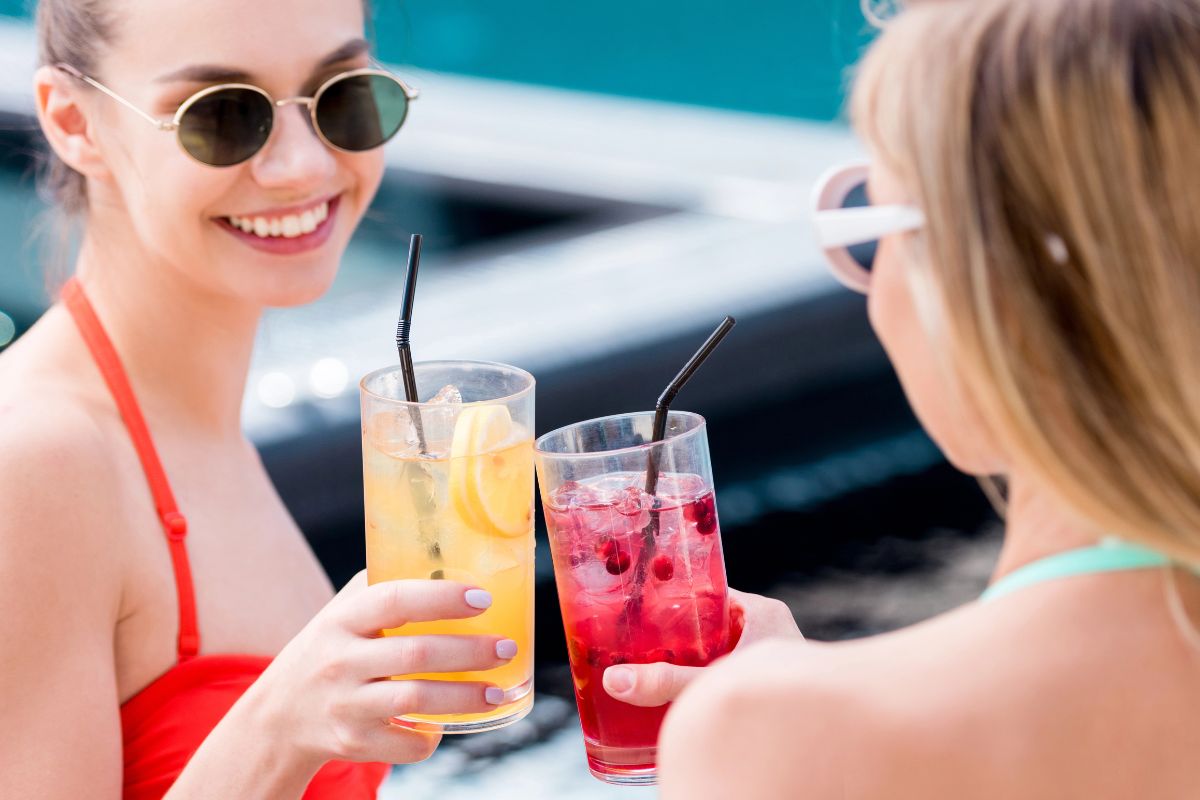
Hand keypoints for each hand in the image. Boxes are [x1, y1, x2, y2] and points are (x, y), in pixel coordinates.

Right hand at [246, 571, 514, 766]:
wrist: (278, 716)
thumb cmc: (328, 651)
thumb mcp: (341, 614)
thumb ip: (382, 590)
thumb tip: (449, 562)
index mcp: (343, 619)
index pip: (394, 600)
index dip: (442, 598)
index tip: (482, 597)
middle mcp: (341, 660)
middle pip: (416, 654)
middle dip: (470, 652)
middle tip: (506, 647)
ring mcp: (346, 704)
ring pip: (416, 701)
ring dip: (465, 697)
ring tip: (498, 692)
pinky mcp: (352, 741)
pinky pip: (403, 742)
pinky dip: (430, 737)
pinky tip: (448, 725)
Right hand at [602, 588, 800, 707]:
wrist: (827, 737)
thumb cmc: (785, 699)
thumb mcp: (715, 683)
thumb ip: (668, 681)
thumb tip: (615, 681)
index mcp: (761, 612)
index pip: (708, 593)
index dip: (674, 599)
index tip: (640, 609)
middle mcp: (767, 632)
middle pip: (708, 626)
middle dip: (675, 637)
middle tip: (635, 643)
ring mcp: (768, 661)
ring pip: (716, 654)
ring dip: (689, 664)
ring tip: (648, 669)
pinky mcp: (767, 689)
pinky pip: (727, 679)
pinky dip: (705, 686)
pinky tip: (680, 699)